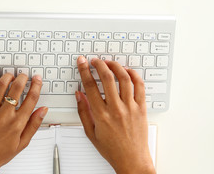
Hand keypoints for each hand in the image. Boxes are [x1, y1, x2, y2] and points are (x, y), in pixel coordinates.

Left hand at [0, 73, 47, 173]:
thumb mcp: (22, 143)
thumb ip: (34, 125)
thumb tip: (43, 110)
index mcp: (17, 124)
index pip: (31, 98)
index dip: (36, 85)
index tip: (36, 79)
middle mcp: (3, 116)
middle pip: (17, 88)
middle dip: (22, 78)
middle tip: (23, 75)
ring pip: (0, 86)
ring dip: (7, 77)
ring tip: (9, 76)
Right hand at [76, 56, 155, 173]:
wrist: (132, 161)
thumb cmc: (112, 149)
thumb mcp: (90, 132)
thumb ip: (83, 112)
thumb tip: (78, 95)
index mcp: (101, 115)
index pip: (90, 86)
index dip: (84, 70)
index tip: (82, 62)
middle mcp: (116, 109)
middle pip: (107, 78)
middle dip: (99, 64)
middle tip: (95, 60)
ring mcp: (130, 108)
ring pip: (124, 79)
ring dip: (115, 66)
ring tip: (109, 63)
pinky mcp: (141, 108)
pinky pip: (140, 86)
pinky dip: (133, 75)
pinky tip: (127, 72)